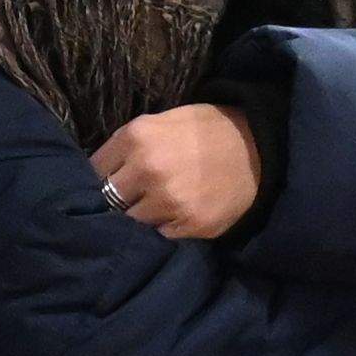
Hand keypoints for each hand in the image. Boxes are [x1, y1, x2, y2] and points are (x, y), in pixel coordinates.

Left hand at [91, 101, 263, 239]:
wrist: (261, 148)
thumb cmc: (208, 130)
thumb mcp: (163, 121)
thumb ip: (129, 144)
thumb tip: (99, 172)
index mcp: (136, 138)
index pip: (94, 170)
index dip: (102, 176)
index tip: (110, 180)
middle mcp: (148, 170)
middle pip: (109, 199)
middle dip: (119, 198)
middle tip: (134, 194)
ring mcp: (169, 201)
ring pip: (133, 221)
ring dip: (142, 215)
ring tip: (161, 202)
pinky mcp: (190, 225)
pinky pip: (160, 234)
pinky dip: (166, 226)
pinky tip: (180, 211)